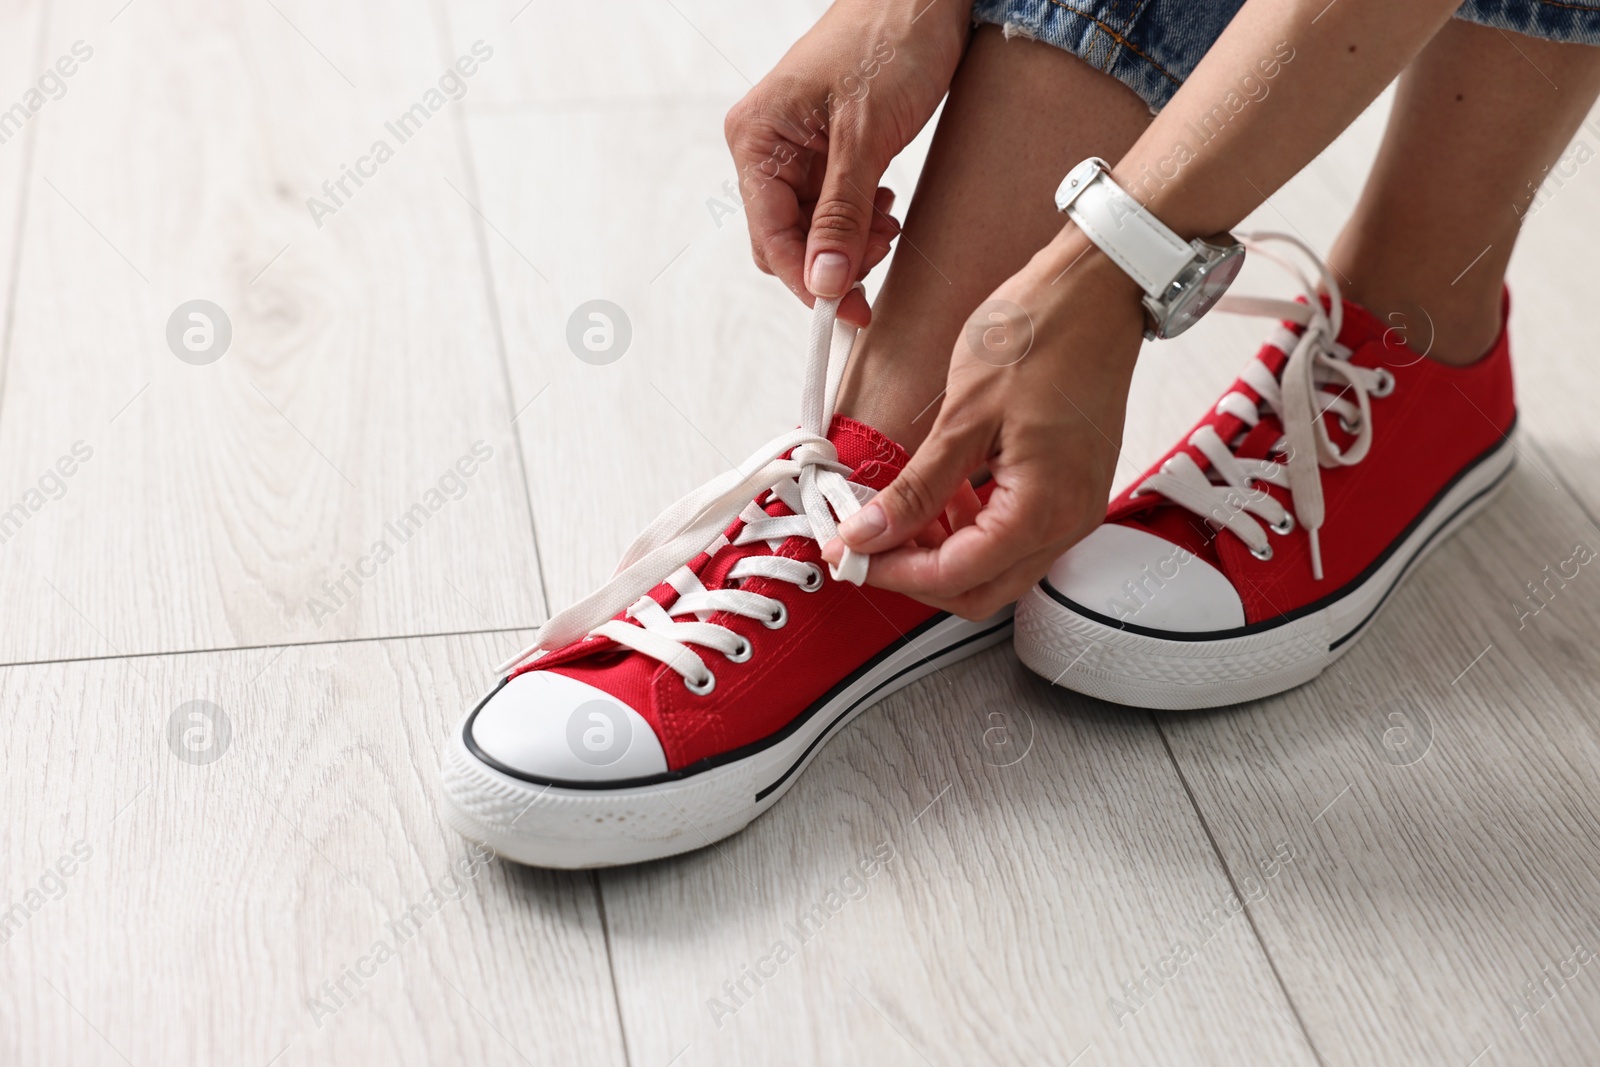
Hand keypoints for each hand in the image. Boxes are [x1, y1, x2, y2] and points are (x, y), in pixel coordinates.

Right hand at [724, 0, 969, 326]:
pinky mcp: (827, 150)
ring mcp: (795, 150)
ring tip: (889, 226)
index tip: (847, 310)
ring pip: (813, 229)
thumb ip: (842, 215)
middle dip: (832, 261)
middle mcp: (766, 147)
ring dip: (851, 242)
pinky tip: (885, 207)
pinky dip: (860, 220)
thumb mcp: (866, 136)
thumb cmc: (890, 40)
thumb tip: (824, 282)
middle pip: (786, 240)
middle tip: (879, 262)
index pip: (769, 237)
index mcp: (756, 138)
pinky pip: (833, 207)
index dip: (807, 280)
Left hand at [823, 236, 1147, 617]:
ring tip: (891, 514)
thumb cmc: (1043, 331)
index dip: (893, 570)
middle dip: (914, 573)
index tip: (848, 550)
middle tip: (863, 542)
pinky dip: (968, 528)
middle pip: (979, 590)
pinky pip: (1013, 534)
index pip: (956, 574)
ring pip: (994, 567)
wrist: (1097, 286)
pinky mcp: (1069, 489)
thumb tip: (870, 531)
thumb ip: (918, 487)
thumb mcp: (964, 412)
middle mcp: (1068, 520)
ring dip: (940, 552)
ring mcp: (1074, 507)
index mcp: (1045, 507)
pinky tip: (936, 496)